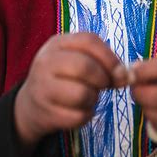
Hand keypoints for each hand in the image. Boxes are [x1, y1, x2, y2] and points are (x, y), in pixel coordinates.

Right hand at [14, 32, 128, 151]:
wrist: (30, 104)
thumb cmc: (63, 78)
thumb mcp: (76, 60)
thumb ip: (102, 61)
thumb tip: (126, 75)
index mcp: (57, 43)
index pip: (89, 40)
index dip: (110, 57)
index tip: (120, 72)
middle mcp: (45, 62)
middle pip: (85, 66)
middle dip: (103, 79)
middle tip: (104, 86)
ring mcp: (42, 87)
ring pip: (82, 94)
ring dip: (93, 99)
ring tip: (88, 98)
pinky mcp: (45, 112)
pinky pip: (78, 116)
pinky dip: (85, 116)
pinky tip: (78, 111)